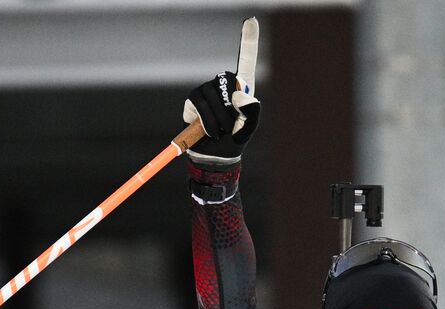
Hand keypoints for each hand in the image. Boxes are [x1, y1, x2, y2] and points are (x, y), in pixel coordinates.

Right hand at [182, 18, 259, 163]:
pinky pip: (201, 108)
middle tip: (231, 126)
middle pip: (229, 82)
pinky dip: (207, 124)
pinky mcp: (193, 100)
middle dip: (233, 109)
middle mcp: (223, 84)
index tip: (251, 19)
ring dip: (220, 121)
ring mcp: (206, 90)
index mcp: (242, 87)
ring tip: (220, 131)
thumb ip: (252, 112)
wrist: (215, 154)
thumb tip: (240, 94)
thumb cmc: (236, 139)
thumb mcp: (249, 128)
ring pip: (215, 99)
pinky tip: (206, 131)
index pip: (246, 59)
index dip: (249, 40)